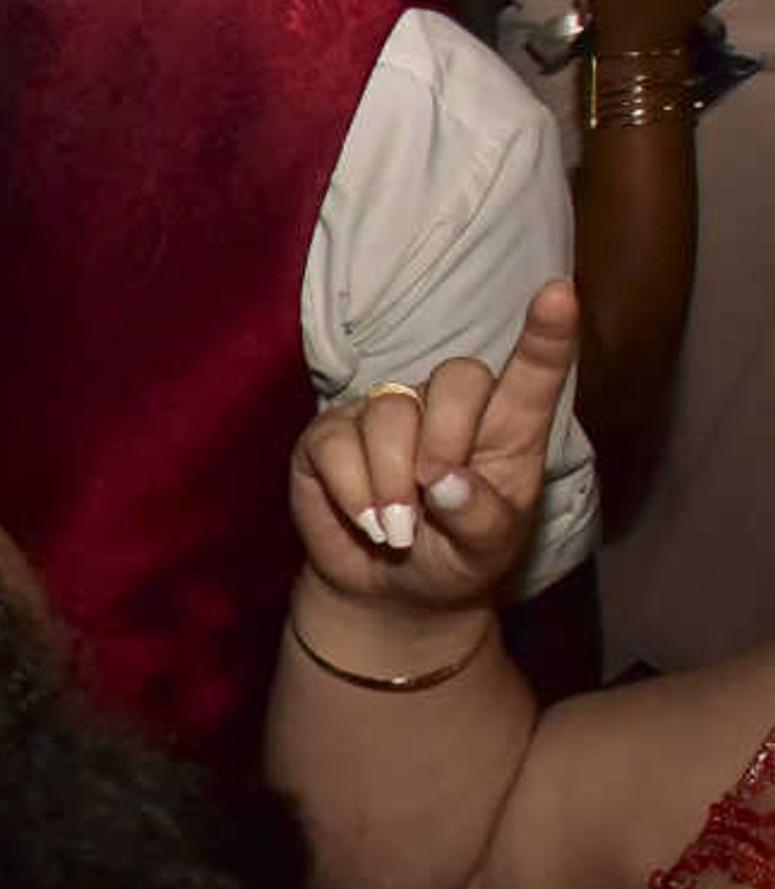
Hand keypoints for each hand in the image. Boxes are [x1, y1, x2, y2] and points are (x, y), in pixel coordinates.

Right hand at [288, 280, 576, 612]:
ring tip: (396, 528)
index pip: (533, 374)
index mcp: (507, 430)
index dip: (547, 336)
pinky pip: (335, 443)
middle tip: (435, 495)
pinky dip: (352, 492)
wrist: (387, 593)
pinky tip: (365, 519)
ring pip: (391, 412)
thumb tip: (444, 482)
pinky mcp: (330, 434)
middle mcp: (448, 409)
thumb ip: (480, 518)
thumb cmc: (453, 560)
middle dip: (447, 441)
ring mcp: (386, 415)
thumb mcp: (485, 553)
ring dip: (392, 482)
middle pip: (458, 377)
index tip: (559, 295)